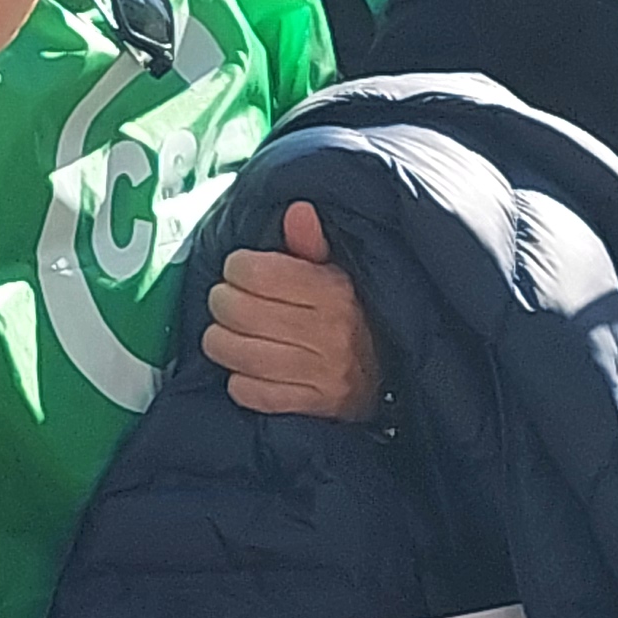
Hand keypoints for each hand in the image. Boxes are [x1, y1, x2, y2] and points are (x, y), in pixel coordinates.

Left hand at [209, 202, 383, 421]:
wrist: (396, 374)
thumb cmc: (356, 314)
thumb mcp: (341, 271)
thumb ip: (311, 243)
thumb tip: (297, 211)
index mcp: (333, 291)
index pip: (256, 273)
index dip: (238, 268)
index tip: (241, 270)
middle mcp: (327, 333)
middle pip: (237, 311)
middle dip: (222, 302)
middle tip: (228, 301)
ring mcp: (319, 374)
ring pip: (236, 352)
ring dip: (221, 341)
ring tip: (228, 333)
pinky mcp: (311, 405)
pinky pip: (249, 392)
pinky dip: (239, 380)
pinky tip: (246, 367)